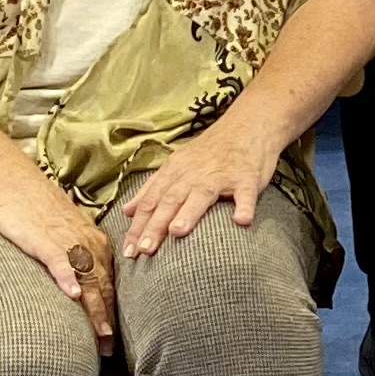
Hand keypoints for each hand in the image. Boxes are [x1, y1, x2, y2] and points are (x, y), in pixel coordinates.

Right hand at [0, 180, 116, 344]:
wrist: (16, 186)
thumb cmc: (38, 211)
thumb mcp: (66, 235)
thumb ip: (77, 256)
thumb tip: (81, 284)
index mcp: (95, 244)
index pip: (108, 284)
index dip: (112, 312)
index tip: (112, 337)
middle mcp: (88, 245)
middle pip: (102, 288)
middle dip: (107, 320)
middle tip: (109, 347)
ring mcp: (69, 243)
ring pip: (88, 280)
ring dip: (95, 309)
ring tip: (101, 334)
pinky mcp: (47, 241)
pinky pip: (61, 262)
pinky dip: (69, 279)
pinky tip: (73, 295)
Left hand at [117, 115, 280, 258]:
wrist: (247, 125)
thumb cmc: (211, 151)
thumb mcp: (177, 164)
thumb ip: (152, 188)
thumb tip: (127, 212)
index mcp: (174, 171)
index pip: (151, 201)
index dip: (138, 226)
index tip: (128, 251)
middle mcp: (194, 173)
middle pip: (170, 200)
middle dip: (155, 225)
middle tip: (144, 249)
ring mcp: (221, 175)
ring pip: (201, 194)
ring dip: (189, 213)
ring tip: (177, 232)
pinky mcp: (247, 177)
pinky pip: (245, 193)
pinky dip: (244, 206)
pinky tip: (241, 221)